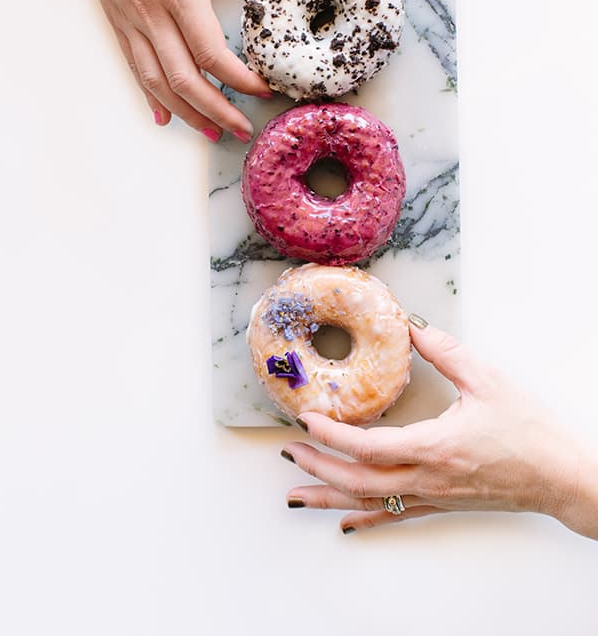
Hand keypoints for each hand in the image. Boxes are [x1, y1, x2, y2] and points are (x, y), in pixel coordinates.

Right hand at [63, 0, 302, 139]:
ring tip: (212, 132)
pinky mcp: (119, 24)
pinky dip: (153, 98)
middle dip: (217, 111)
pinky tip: (165, 116)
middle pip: (186, 80)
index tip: (263, 90)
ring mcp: (133, 24)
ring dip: (187, 113)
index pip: (211, 53)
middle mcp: (154, 16)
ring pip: (159, 83)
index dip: (239, 80)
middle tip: (242, 129)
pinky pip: (137, 70)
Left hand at [282, 317, 597, 538]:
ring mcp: (433, 496)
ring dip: (330, 496)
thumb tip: (412, 326)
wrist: (561, 477)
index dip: (333, 435)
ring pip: (371, 503)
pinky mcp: (442, 503)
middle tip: (289, 450)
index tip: (306, 419)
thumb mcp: (488, 380)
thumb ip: (446, 352)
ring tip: (295, 494)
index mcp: (435, 446)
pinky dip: (364, 519)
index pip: (370, 446)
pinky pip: (396, 516)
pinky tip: (343, 522)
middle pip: (359, 480)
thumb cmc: (529, 431)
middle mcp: (428, 478)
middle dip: (318, 466)